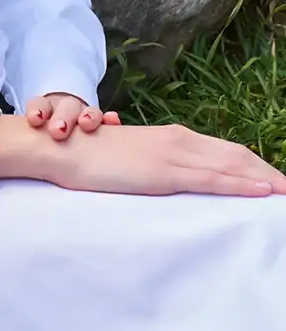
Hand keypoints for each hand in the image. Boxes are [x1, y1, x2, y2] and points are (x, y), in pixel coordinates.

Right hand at [0, 116, 285, 197]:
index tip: (274, 181)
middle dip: (266, 173)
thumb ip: (156, 165)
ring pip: (232, 166)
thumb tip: (173, 177)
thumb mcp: (132, 160)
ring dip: (264, 179)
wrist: (65, 148)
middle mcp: (178, 140)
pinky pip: (213, 178)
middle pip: (236, 156)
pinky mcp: (165, 172)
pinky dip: (243, 184)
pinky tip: (263, 192)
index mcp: (172, 138)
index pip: (224, 152)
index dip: (253, 166)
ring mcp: (173, 154)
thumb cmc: (93, 156)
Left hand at [25, 92, 121, 140]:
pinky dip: (109, 120)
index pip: (39, 103)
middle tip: (58, 131)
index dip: (37, 109)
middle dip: (62, 116)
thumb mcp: (29, 142)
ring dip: (88, 115)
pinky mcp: (101, 126)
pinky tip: (113, 122)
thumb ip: (20, 146)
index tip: (35, 120)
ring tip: (86, 125)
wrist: (62, 144)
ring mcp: (83, 116)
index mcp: (44, 110)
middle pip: (65, 106)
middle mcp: (64, 110)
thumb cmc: (40, 144)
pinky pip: (107, 120)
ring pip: (87, 110)